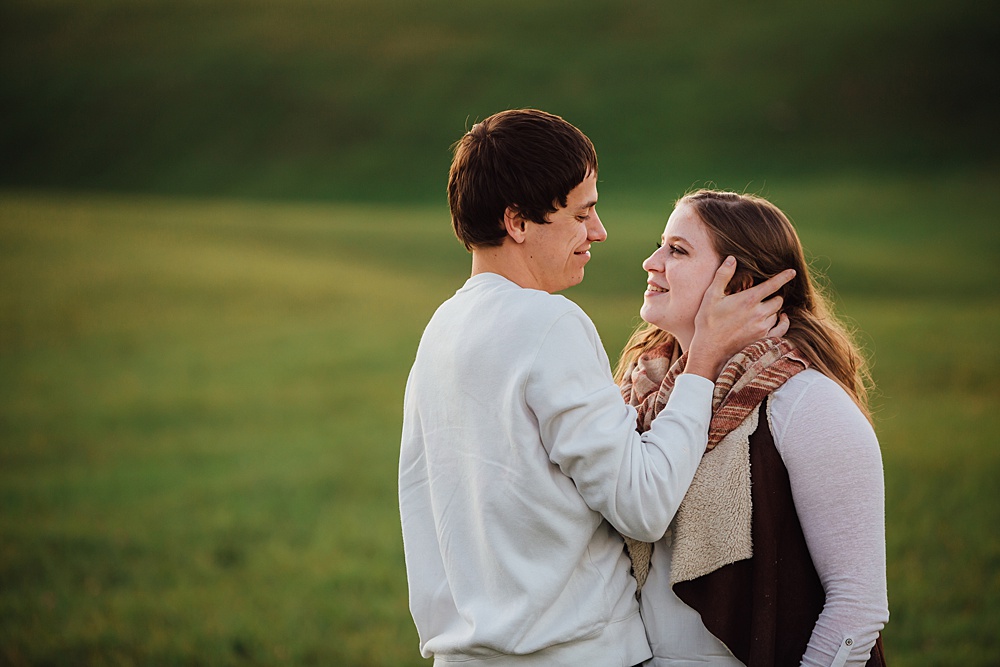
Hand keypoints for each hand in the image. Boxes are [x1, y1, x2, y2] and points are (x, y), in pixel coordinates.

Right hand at [685, 257, 795, 379]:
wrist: (709, 350)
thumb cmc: (708, 322)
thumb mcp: (711, 296)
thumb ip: (723, 276)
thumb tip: (731, 259)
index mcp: (749, 299)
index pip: (773, 284)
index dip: (784, 276)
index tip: (792, 272)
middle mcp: (760, 313)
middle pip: (778, 299)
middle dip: (773, 295)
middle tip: (764, 296)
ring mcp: (763, 327)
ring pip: (778, 313)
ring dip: (774, 309)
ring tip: (763, 308)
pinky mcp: (764, 339)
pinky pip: (782, 329)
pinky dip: (783, 322)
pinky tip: (780, 318)